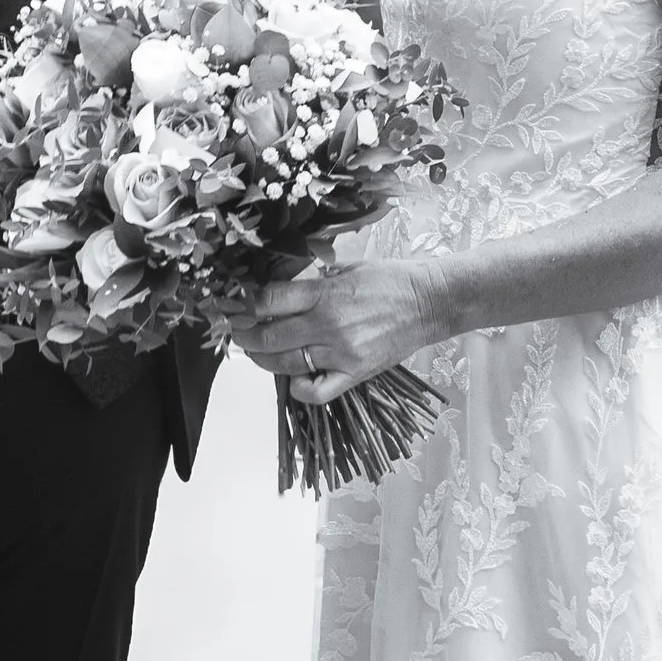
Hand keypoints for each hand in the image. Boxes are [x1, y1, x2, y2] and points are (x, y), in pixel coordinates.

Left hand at [229, 252, 452, 403]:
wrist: (429, 303)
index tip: (232, 307)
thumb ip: (309, 283)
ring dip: (261, 359)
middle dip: (243, 335)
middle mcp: (329, 325)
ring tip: (257, 350)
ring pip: (284, 365)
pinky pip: (315, 392)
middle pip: (267, 337)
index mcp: (325, 293)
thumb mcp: (344, 268)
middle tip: (237, 331)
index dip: (241, 306)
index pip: (266, 302)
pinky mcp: (354, 374)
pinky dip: (297, 387)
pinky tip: (293, 376)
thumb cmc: (389, 281)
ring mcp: (341, 353)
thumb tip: (274, 293)